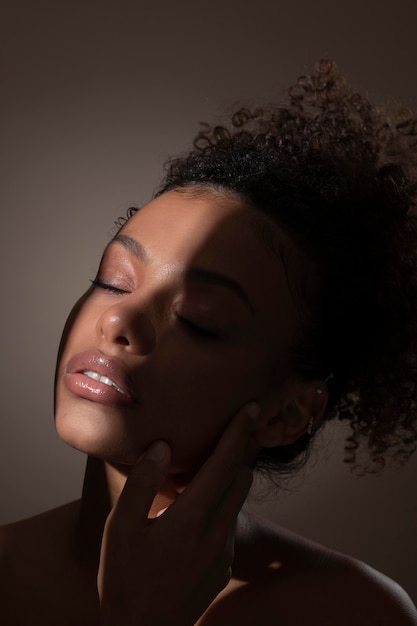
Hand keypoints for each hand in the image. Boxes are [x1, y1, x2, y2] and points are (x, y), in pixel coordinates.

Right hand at [98, 402, 258, 625]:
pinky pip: (229, 524)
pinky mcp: (223, 566)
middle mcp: (217, 531)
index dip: (240, 431)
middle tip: (235, 428)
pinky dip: (222, 506)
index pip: (225, 462)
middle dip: (242, 450)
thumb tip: (162, 446)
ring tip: (209, 466)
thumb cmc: (125, 579)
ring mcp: (224, 551)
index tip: (253, 407)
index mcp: (193, 516)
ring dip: (232, 478)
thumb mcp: (120, 528)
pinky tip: (197, 510)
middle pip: (242, 477)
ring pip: (238, 500)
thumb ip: (143, 482)